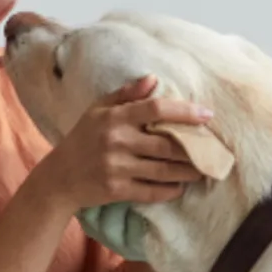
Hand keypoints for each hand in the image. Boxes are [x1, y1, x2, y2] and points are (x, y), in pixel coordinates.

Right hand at [32, 76, 213, 210]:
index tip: (207, 115)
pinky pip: (153, 192)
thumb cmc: (82, 139)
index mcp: (114, 118)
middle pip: (167, 144)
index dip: (185, 112)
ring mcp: (117, 168)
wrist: (59, 178)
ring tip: (203, 169)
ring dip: (189, 171)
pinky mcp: (117, 190)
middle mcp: (116, 141)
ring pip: (165, 170)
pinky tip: (181, 186)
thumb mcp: (98, 110)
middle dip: (194, 148)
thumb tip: (154, 79)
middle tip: (212, 149)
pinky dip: (171, 190)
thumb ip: (126, 95)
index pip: (157, 109)